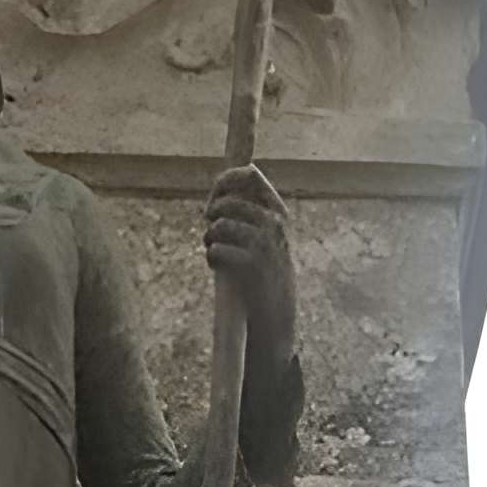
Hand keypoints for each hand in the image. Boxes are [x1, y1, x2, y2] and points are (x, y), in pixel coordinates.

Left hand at [204, 164, 296, 365]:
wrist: (276, 311)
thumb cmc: (265, 271)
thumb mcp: (266, 236)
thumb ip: (251, 209)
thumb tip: (237, 176)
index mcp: (277, 212)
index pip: (250, 175)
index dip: (225, 181)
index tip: (214, 197)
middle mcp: (274, 224)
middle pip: (227, 202)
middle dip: (212, 214)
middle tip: (210, 228)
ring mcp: (263, 244)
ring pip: (220, 225)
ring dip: (209, 237)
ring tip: (212, 247)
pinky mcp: (251, 265)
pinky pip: (217, 249)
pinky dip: (211, 257)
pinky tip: (217, 264)